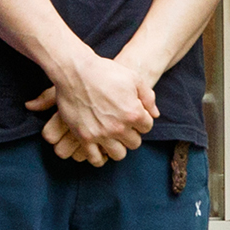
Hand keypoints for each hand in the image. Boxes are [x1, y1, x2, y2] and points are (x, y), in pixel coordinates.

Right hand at [25, 55, 158, 164]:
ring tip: (112, 136)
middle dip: (131, 133)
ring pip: (118, 154)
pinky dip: (100, 157)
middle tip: (122, 124)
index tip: (132, 113)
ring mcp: (101, 134)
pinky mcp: (84, 137)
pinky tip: (100, 147)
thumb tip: (155, 114)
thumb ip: (148, 97)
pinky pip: (95, 159)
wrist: (75, 71)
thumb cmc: (105, 71)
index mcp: (133, 113)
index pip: (147, 127)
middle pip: (134, 143)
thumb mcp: (133, 77)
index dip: (141, 119)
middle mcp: (119, 127)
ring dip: (118, 146)